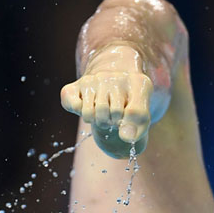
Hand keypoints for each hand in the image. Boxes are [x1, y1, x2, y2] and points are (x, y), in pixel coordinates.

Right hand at [60, 44, 154, 158]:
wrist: (112, 89)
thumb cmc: (128, 108)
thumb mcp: (140, 119)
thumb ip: (136, 130)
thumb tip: (125, 137)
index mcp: (138, 82)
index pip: (135, 112)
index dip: (130, 125)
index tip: (127, 123)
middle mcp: (115, 76)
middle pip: (112, 114)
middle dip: (112, 123)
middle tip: (113, 116)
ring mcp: (94, 79)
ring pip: (90, 114)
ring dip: (96, 120)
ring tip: (102, 112)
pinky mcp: (75, 84)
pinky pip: (73, 106)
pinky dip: (78, 112)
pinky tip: (88, 105)